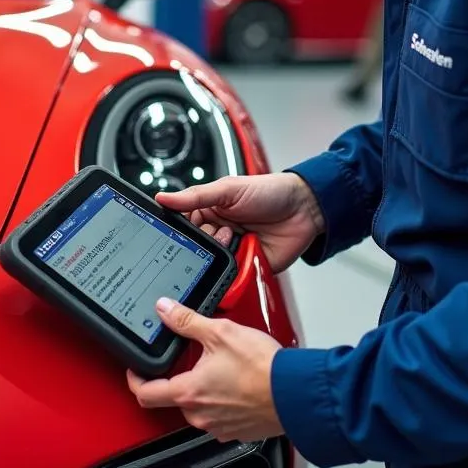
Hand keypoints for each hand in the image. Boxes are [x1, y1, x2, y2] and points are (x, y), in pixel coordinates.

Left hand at [127, 297, 283, 441]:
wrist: (296, 393)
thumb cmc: (263, 368)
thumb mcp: (220, 332)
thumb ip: (187, 321)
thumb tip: (165, 310)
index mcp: (189, 392)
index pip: (145, 394)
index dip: (134, 380)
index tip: (136, 369)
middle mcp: (200, 416)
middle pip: (174, 398)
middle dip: (179, 378)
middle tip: (191, 358)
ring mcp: (219, 427)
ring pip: (199, 407)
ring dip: (203, 389)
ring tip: (222, 368)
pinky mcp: (238, 432)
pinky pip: (220, 416)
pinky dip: (223, 401)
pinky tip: (238, 384)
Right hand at [156, 173, 324, 273]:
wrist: (305, 209)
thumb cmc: (269, 192)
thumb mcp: (229, 189)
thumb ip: (195, 196)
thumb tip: (162, 198)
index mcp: (208, 213)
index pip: (182, 228)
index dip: (180, 232)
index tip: (180, 233)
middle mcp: (217, 234)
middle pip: (195, 251)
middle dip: (204, 245)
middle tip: (219, 232)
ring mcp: (232, 253)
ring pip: (212, 266)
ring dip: (220, 257)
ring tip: (235, 239)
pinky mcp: (246, 268)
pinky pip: (232, 278)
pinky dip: (233, 273)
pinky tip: (240, 258)